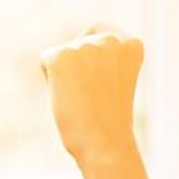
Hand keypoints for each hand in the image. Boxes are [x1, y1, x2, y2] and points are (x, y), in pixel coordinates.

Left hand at [40, 23, 144, 164]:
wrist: (105, 145)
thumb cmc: (109, 119)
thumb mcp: (115, 78)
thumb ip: (103, 55)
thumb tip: (71, 48)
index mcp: (132, 44)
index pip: (100, 33)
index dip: (95, 60)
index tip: (105, 85)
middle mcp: (110, 39)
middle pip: (79, 43)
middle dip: (79, 67)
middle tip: (93, 97)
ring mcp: (85, 46)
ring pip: (62, 54)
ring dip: (66, 75)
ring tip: (82, 99)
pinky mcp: (61, 56)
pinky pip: (46, 61)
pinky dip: (50, 80)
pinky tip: (67, 96)